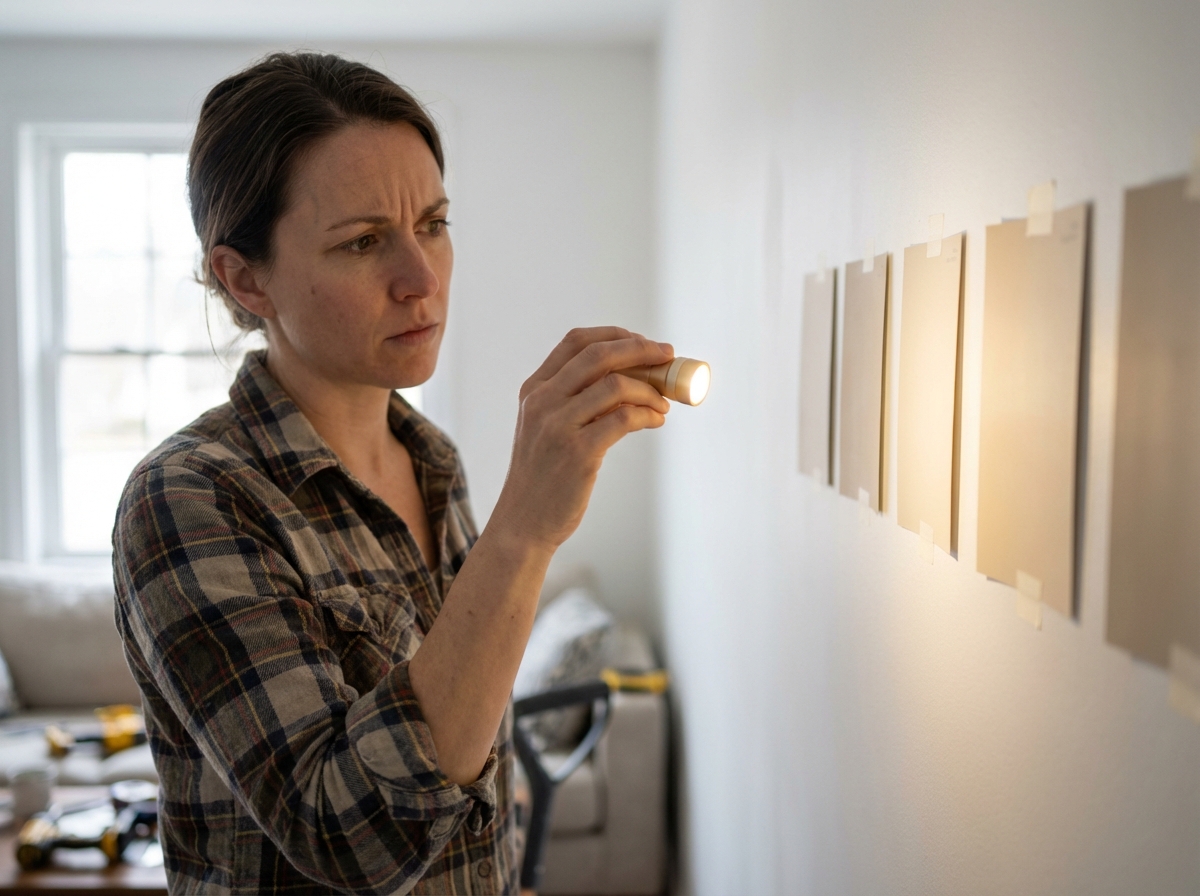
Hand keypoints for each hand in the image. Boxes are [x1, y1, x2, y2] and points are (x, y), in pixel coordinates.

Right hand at [489, 327, 672, 550]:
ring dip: (650, 389)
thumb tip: (630, 382)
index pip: (577, 342)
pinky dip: (648, 415)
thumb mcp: (545, 429)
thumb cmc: (543, 477)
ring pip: (616, 385)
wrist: (523, 522)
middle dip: (641, 349)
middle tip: (668, 356)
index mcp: (534, 390)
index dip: (615, 335)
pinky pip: (624, 419)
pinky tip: (656, 420)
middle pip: (599, 355)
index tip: (642, 342)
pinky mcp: (578, 453)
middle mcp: (542, 401)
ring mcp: (558, 426)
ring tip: (663, 403)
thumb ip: (574, 402)